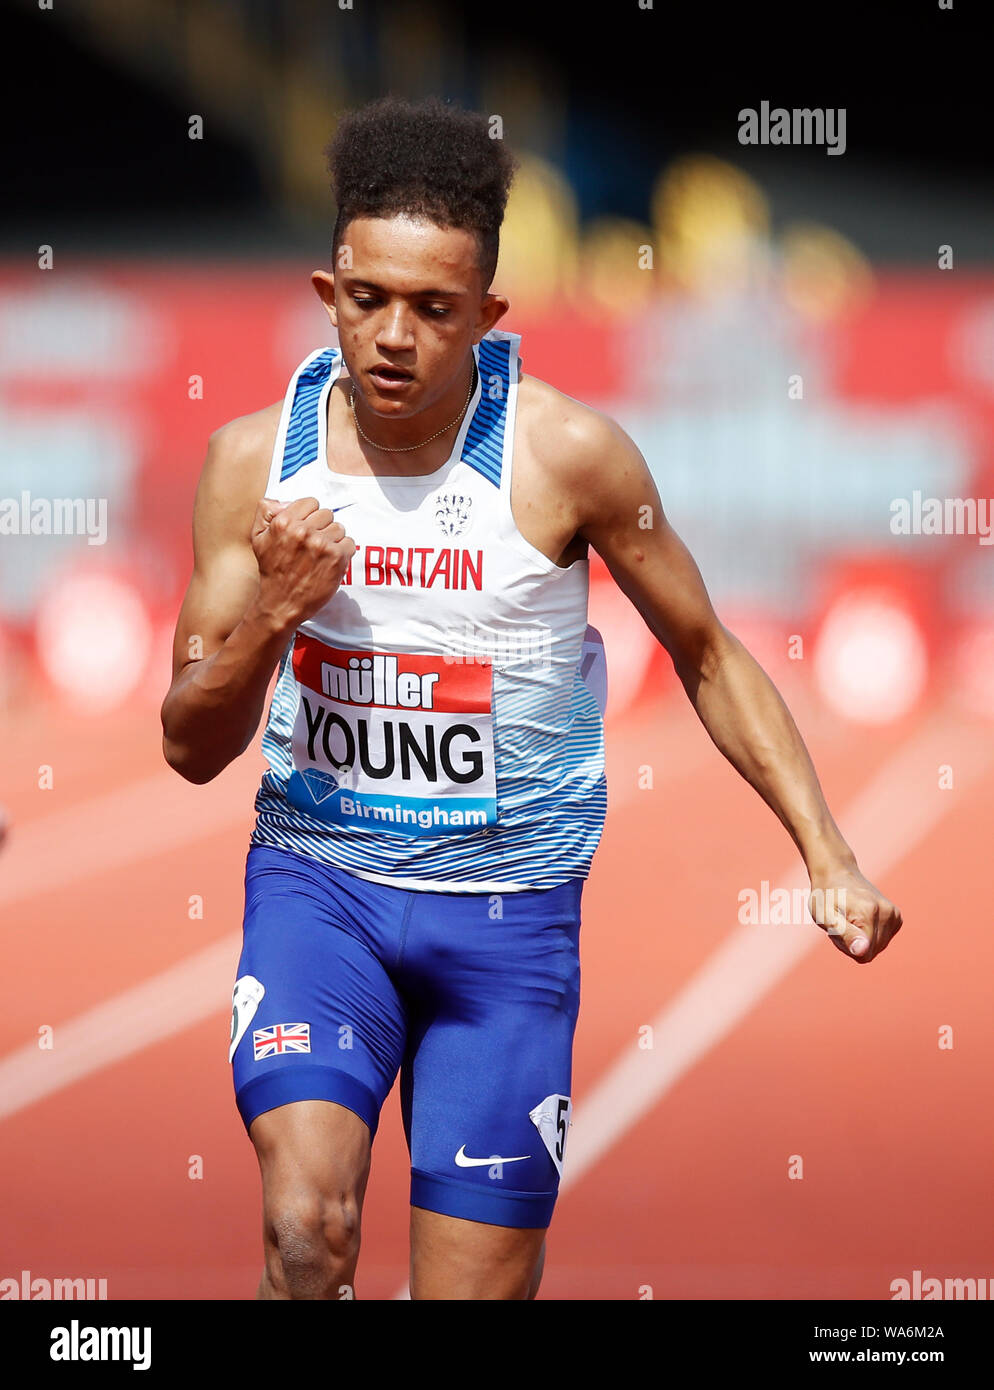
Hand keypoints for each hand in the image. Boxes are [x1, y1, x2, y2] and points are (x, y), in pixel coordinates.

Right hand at [251, 496, 355, 628]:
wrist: (281, 604)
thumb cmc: (271, 571)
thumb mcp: (258, 538)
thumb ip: (266, 513)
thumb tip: (282, 500)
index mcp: (283, 522)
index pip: (311, 503)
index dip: (310, 516)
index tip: (306, 529)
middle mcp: (302, 531)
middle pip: (327, 514)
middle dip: (322, 528)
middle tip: (313, 545)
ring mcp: (321, 544)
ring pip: (339, 528)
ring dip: (333, 540)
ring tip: (321, 555)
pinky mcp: (336, 557)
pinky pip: (349, 543)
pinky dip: (343, 552)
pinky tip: (330, 562)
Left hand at [808, 864, 902, 962]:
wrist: (837, 873)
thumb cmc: (826, 895)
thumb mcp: (825, 915)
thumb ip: (845, 934)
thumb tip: (862, 951)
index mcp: (869, 913)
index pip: (863, 955)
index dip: (846, 947)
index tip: (836, 928)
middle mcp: (887, 913)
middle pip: (871, 952)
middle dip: (853, 944)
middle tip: (840, 923)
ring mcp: (894, 915)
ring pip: (877, 948)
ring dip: (861, 939)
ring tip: (848, 920)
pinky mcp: (896, 917)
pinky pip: (882, 941)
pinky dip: (869, 935)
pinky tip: (859, 919)